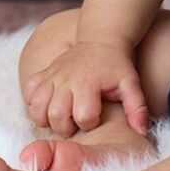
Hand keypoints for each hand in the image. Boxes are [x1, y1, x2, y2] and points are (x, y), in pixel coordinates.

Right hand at [23, 42, 148, 138]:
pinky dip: (33, 103)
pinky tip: (48, 105)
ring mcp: (52, 75)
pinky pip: (28, 92)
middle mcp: (66, 79)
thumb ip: (138, 108)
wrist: (102, 39)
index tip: (96, 115)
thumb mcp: (131, 85)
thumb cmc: (117, 66)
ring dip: (47, 119)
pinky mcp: (44, 72)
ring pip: (37, 107)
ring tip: (61, 117)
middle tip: (77, 121)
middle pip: (56, 116)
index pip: (83, 117)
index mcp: (88, 83)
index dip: (90, 122)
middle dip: (66, 126)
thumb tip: (141, 132)